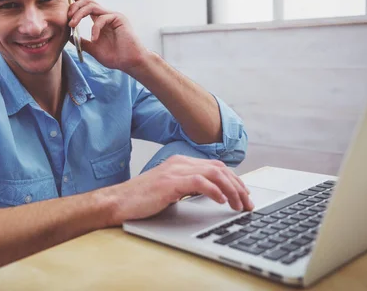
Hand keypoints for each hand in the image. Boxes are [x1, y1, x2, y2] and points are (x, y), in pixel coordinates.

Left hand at [67, 0, 149, 72]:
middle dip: (75, 6)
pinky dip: (95, 28)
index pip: (87, 6)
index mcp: (100, 21)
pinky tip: (94, 39)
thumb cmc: (115, 57)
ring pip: (92, 6)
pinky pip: (102, 18)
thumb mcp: (94, 49)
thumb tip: (69, 37)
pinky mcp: (119, 18)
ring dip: (79, 13)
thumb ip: (83, 42)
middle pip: (88, 1)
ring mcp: (113, 16)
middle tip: (67, 17)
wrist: (130, 62)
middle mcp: (106, 15)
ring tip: (73, 24)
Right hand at [102, 155, 253, 225]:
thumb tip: (212, 195)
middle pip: (220, 169)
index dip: (234, 180)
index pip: (216, 167)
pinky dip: (215, 191)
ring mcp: (174, 171)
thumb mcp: (170, 191)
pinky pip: (200, 182)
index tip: (244, 195)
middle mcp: (179, 162)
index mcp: (180, 162)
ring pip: (214, 174)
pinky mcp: (170, 182)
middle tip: (248, 203)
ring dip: (231, 190)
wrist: (118, 202)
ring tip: (239, 205)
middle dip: (238, 186)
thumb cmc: (141, 200)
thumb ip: (188, 188)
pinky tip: (222, 201)